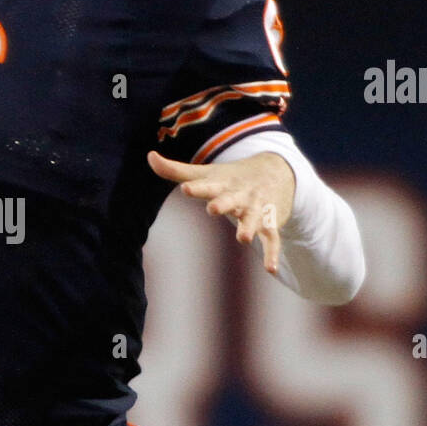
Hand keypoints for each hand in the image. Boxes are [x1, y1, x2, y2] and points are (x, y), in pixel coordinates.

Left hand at [148, 149, 295, 273]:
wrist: (276, 170)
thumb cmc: (231, 176)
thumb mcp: (205, 173)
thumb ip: (175, 170)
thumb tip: (150, 156)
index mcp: (222, 185)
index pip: (206, 186)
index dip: (196, 188)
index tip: (185, 189)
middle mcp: (239, 196)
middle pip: (230, 200)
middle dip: (222, 204)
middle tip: (213, 208)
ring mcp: (255, 209)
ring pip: (252, 218)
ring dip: (249, 227)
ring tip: (244, 238)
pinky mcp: (269, 222)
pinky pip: (272, 239)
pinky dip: (272, 253)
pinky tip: (271, 269)